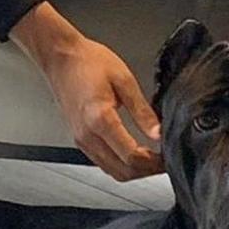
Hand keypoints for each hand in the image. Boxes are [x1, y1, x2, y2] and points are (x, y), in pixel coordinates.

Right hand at [11, 3, 162, 180]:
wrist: (61, 58)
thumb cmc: (88, 62)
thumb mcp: (124, 80)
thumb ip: (142, 110)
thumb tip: (159, 133)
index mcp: (99, 118)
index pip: (130, 156)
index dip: (153, 163)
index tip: (168, 157)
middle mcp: (87, 134)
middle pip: (122, 170)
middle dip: (146, 171)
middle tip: (164, 161)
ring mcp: (81, 139)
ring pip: (112, 171)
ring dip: (134, 171)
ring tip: (152, 159)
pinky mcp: (79, 139)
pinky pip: (102, 162)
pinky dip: (120, 165)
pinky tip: (133, 154)